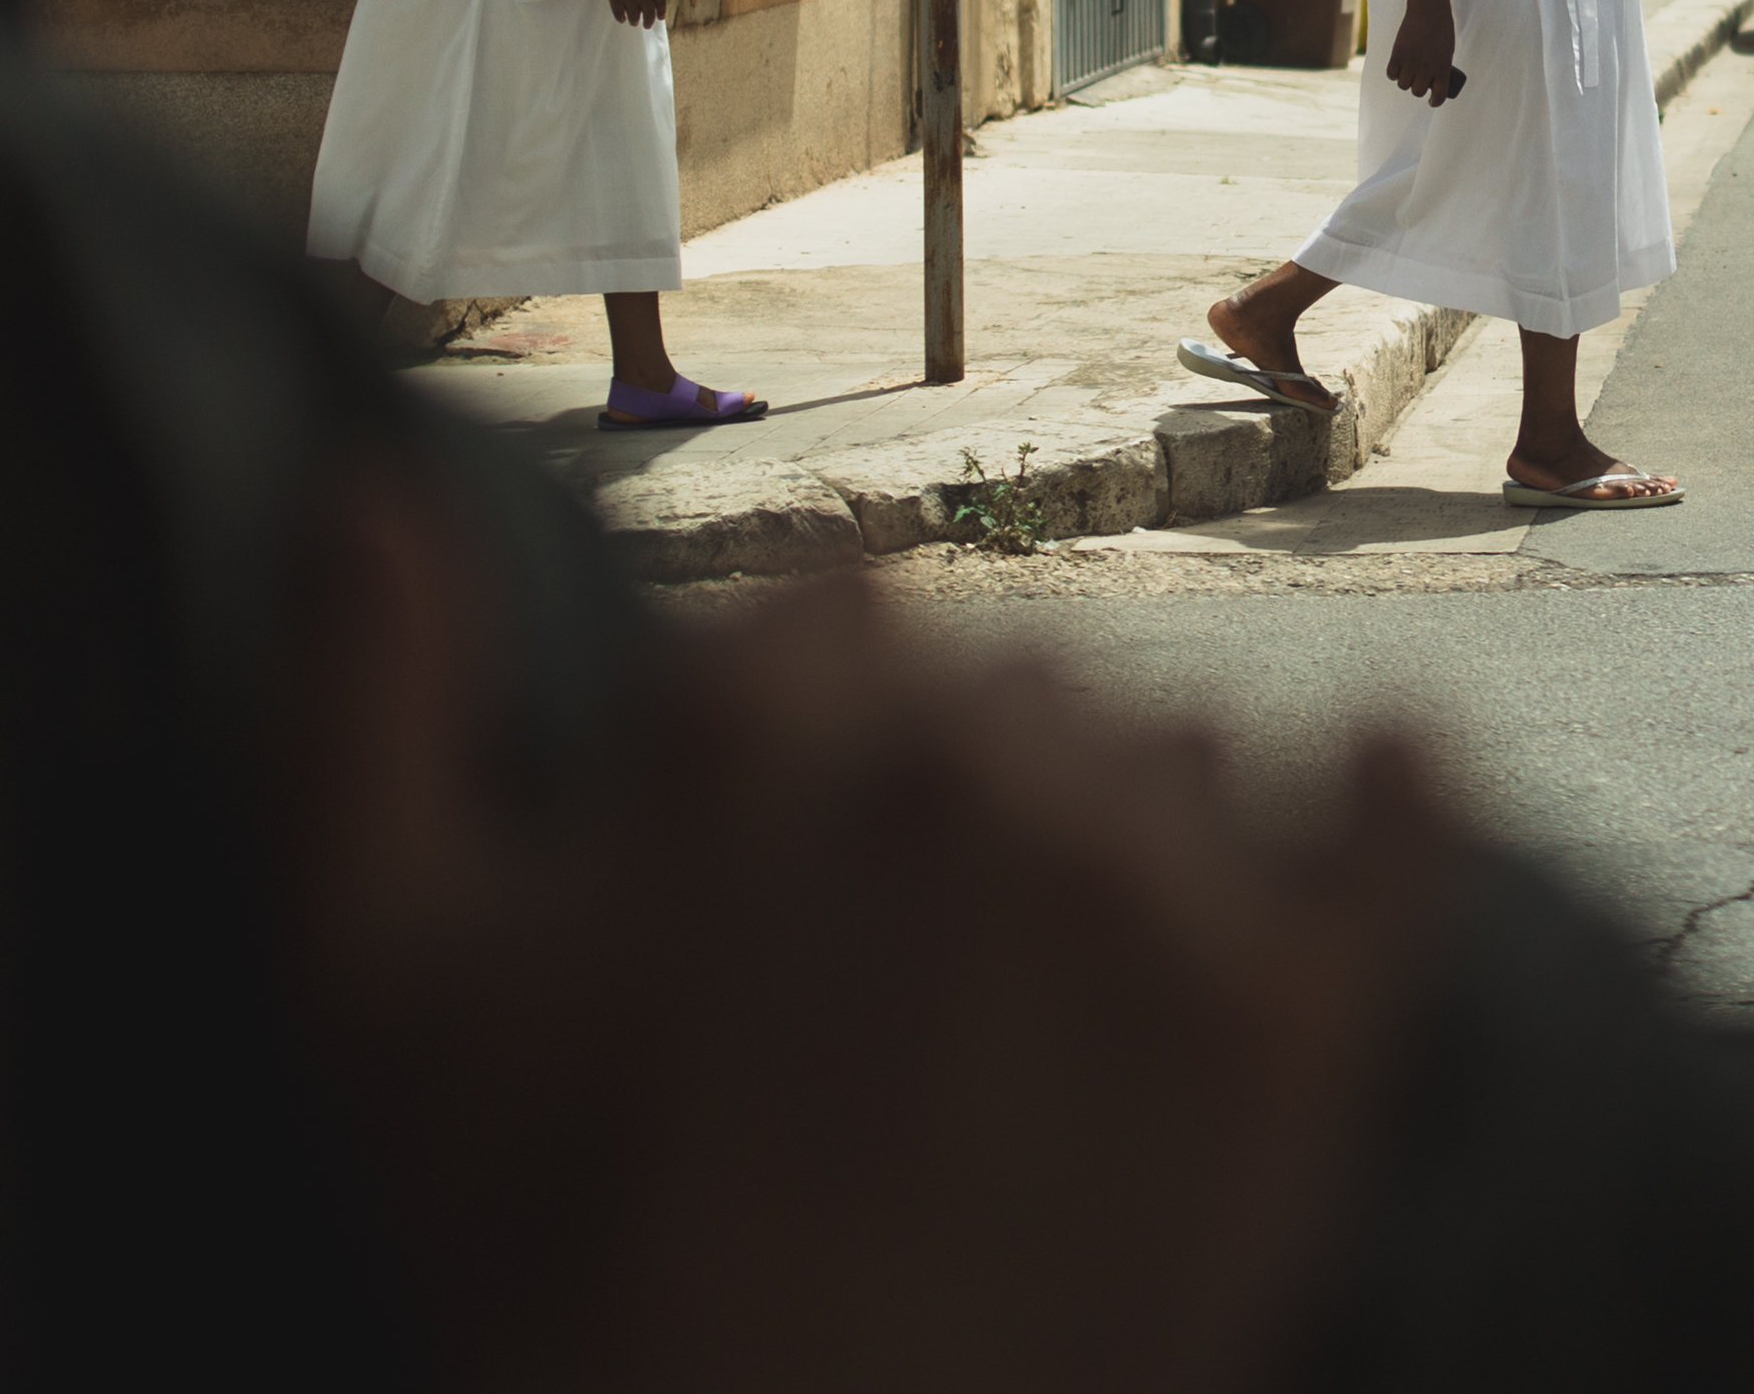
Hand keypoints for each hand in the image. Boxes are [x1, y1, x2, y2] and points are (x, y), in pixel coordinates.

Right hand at [284, 457, 1463, 1393]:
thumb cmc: (540, 1272)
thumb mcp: (370, 984)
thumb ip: (357, 700)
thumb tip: (359, 481)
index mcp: (762, 725)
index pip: (841, 619)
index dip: (809, 739)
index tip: (782, 869)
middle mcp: (972, 765)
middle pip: (1010, 686)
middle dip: (958, 793)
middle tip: (902, 979)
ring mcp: (1151, 891)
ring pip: (1183, 749)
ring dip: (1130, 828)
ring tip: (1049, 998)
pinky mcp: (1298, 1028)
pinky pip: (1396, 818)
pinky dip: (1384, 794)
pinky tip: (1369, 790)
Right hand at [593, 0, 667, 27]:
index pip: (660, 1)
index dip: (661, 11)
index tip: (660, 17)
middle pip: (649, 11)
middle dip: (649, 21)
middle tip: (646, 25)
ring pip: (634, 15)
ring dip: (634, 20)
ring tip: (633, 22)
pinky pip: (619, 12)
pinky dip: (621, 18)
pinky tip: (621, 18)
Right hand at [1386, 0, 1464, 104]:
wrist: (1428, 10)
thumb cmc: (1441, 29)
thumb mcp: (1447, 50)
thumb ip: (1440, 67)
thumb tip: (1430, 82)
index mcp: (1442, 68)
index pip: (1439, 96)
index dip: (1435, 102)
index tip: (1432, 102)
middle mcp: (1426, 68)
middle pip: (1418, 92)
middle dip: (1419, 89)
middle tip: (1419, 83)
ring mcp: (1410, 61)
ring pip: (1403, 85)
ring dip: (1406, 82)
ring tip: (1408, 75)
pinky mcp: (1397, 54)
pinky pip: (1391, 74)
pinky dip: (1394, 74)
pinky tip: (1397, 71)